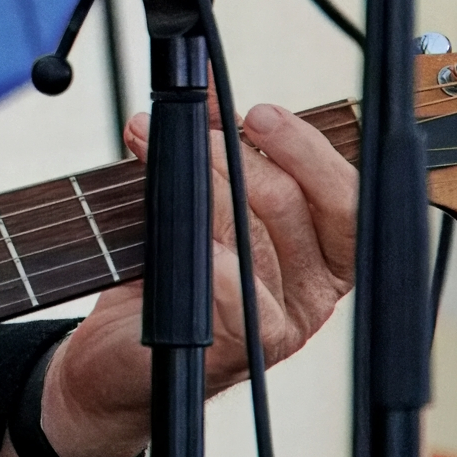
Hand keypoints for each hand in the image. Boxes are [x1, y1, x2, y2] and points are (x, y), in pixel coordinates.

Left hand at [0, 102, 357, 456]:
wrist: (114, 362)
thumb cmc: (161, 285)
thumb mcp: (191, 210)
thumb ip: (209, 155)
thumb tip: (203, 93)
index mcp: (320, 259)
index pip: (343, 200)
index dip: (306, 151)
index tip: (259, 114)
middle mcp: (310, 294)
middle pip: (293, 205)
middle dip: (235, 154)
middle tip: (189, 129)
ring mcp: (276, 324)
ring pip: (251, 235)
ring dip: (201, 184)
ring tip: (153, 152)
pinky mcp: (234, 346)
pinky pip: (224, 284)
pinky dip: (198, 247)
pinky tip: (172, 229)